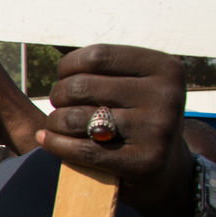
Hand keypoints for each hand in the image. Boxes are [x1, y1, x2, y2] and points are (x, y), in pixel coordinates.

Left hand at [35, 45, 193, 216]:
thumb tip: (56, 47)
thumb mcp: (135, 84)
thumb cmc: (138, 117)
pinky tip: (46, 139)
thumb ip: (103, 66)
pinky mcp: (143, 162)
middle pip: (81, 86)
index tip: (64, 76)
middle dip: (58, 95)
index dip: (68, 66)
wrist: (169, 169)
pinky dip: (55, 144)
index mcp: (166, 69)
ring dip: (55, 121)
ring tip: (57, 123)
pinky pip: (80, 149)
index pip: (97, 56)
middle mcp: (166, 97)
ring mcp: (156, 130)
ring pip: (75, 118)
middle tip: (60, 104)